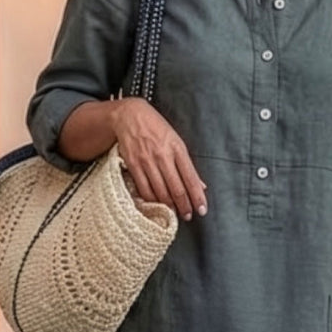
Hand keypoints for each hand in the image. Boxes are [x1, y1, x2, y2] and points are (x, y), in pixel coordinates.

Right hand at [111, 98, 207, 220]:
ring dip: (168, 206)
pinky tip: (156, 204)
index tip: (201, 209)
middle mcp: (163, 156)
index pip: (191, 178)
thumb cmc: (156, 128)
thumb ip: (188, 165)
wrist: (130, 115)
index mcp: (177, 149)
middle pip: (177, 189)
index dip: (197, 197)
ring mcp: (147, 161)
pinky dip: (151, 200)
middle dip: (184, 206)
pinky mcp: (133, 165)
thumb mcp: (176, 141)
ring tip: (173, 212)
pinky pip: (144, 189)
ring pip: (160, 192)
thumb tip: (201, 185)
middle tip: (188, 215)